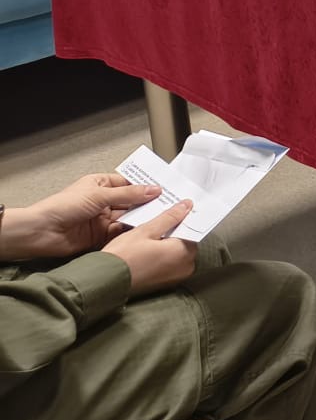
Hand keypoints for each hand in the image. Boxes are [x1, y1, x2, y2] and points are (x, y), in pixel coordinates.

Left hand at [0, 174, 163, 259]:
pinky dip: (132, 232)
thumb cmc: (62, 207)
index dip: (146, 186)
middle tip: (171, 204)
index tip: (166, 189)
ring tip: (163, 217)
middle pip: (131, 201)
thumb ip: (128, 194)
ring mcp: (102, 219)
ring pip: (128, 217)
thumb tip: (154, 189)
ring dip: (142, 218)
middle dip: (148, 203)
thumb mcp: (99, 195)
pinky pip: (121, 232)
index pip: (129, 183)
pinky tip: (146, 231)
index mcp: (100, 185)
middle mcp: (103, 201)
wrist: (40, 233)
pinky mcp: (101, 236)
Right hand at [102, 201, 198, 294]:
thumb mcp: (146, 230)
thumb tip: (186, 206)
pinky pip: (169, 262)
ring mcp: (176, 277)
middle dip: (173, 230)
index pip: (191, 229)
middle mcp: (185, 267)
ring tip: (150, 235)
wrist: (104, 282)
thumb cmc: (123, 257)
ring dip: (166, 242)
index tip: (174, 211)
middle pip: (185, 240)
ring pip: (176, 251)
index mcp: (184, 252)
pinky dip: (162, 254)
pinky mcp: (165, 283)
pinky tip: (147, 248)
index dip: (181, 218)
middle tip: (157, 222)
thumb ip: (169, 217)